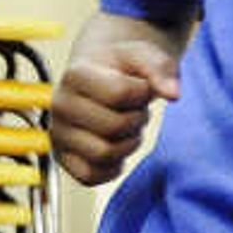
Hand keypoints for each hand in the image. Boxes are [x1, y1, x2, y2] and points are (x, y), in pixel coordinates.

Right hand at [49, 16, 188, 185]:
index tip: (139, 85)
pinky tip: (116, 145)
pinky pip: (92, 176)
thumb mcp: (144, 56)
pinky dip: (112, 166)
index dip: (142, 92)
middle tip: (134, 109)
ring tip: (125, 126)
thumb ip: (161, 69)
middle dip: (137, 119)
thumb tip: (174, 94)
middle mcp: (59, 105)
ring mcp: (58, 135)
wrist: (100, 76)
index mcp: (75, 75)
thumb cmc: (122, 68)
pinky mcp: (64, 160)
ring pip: (104, 153)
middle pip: (114, 126)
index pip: (119, 93)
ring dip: (128, 143)